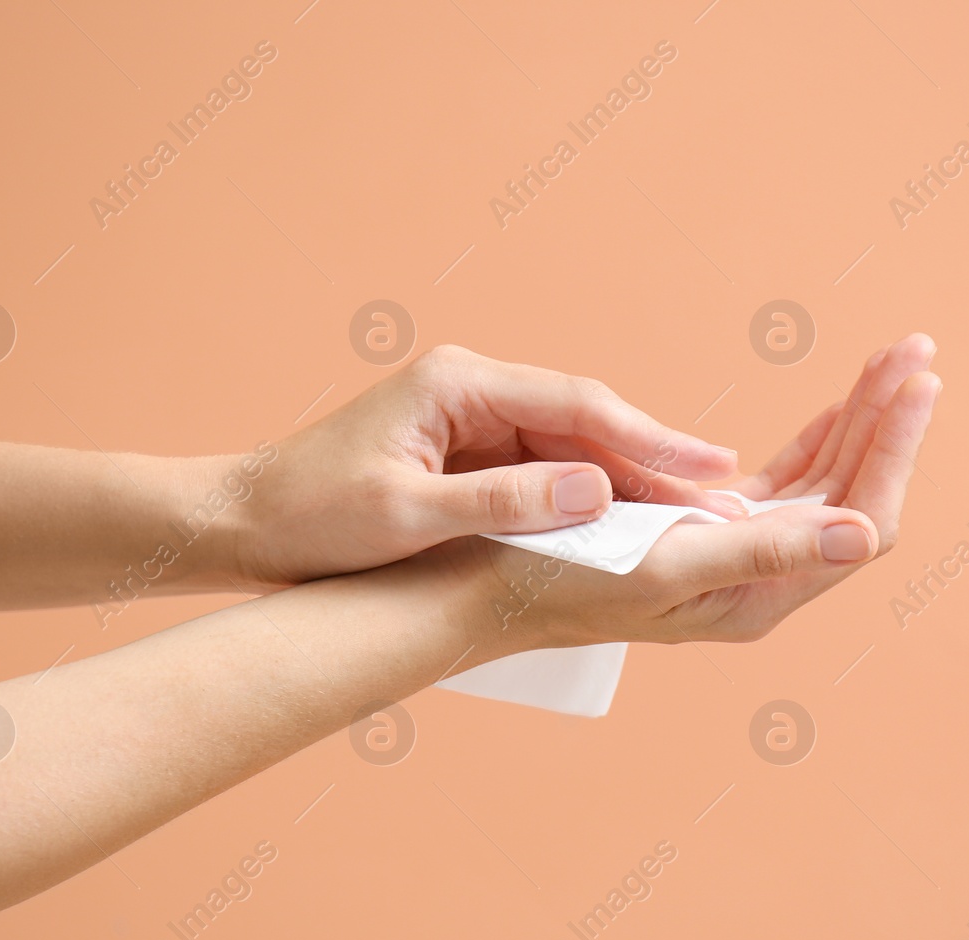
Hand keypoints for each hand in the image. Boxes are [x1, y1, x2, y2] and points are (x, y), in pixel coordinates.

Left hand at [228, 346, 745, 586]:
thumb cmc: (310, 515)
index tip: (713, 467)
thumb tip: (599, 490)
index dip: (652, 439)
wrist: (243, 523)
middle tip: (724, 502)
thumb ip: (503, 501)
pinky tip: (624, 529)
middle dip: (653, 464)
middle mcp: (472, 388)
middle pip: (586, 423)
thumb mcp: (406, 515)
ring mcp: (471, 419)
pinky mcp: (466, 453)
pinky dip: (584, 501)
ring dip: (625, 486)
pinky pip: (543, 473)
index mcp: (459, 383)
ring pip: (571, 449)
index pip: (579, 405)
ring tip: (690, 522)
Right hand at [448, 336, 941, 650]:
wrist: (479, 593)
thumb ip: (764, 550)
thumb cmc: (555, 580)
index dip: (892, 452)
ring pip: (822, 485)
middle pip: (852, 495)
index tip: (915, 381)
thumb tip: (861, 535)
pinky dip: (813, 441)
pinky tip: (833, 411)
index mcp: (758, 592)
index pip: (860, 520)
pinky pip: (783, 486)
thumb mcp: (662, 564)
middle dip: (886, 421)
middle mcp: (760, 580)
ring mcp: (738, 557)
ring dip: (857, 423)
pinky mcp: (709, 533)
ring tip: (891, 361)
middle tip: (915, 348)